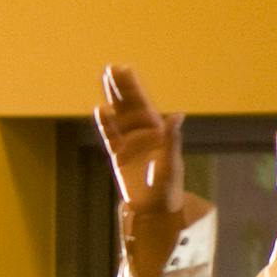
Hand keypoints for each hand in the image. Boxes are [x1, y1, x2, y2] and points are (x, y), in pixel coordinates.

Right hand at [95, 66, 190, 217]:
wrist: (154, 209)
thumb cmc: (167, 188)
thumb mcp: (171, 164)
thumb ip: (172, 140)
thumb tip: (177, 116)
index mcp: (157, 131)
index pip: (142, 104)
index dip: (132, 87)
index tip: (125, 70)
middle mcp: (143, 132)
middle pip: (129, 104)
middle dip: (121, 86)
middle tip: (112, 67)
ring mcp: (130, 142)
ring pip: (118, 115)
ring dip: (112, 97)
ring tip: (104, 78)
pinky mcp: (119, 155)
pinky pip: (110, 136)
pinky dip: (105, 123)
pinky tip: (100, 109)